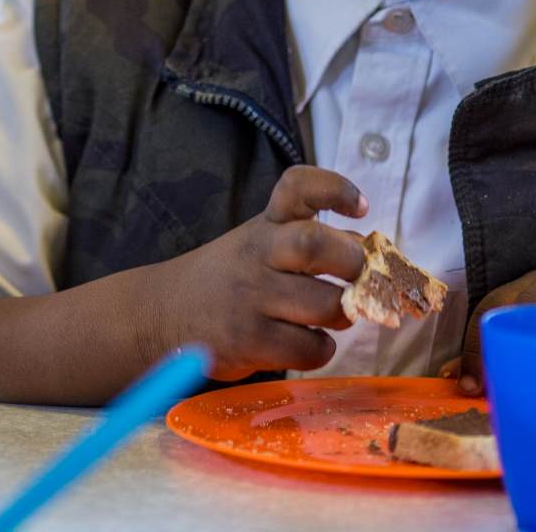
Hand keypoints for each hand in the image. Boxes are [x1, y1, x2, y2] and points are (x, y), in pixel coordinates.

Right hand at [124, 165, 369, 381]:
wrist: (161, 313)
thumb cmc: (228, 278)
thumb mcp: (257, 244)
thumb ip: (307, 244)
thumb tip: (373, 258)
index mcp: (264, 225)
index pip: (297, 187)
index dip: (335, 189)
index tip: (361, 207)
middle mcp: (256, 253)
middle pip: (313, 244)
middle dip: (354, 263)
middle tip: (363, 277)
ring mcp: (250, 297)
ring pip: (325, 305)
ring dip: (344, 314)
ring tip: (334, 314)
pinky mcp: (249, 340)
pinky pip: (310, 349)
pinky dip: (321, 349)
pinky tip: (306, 342)